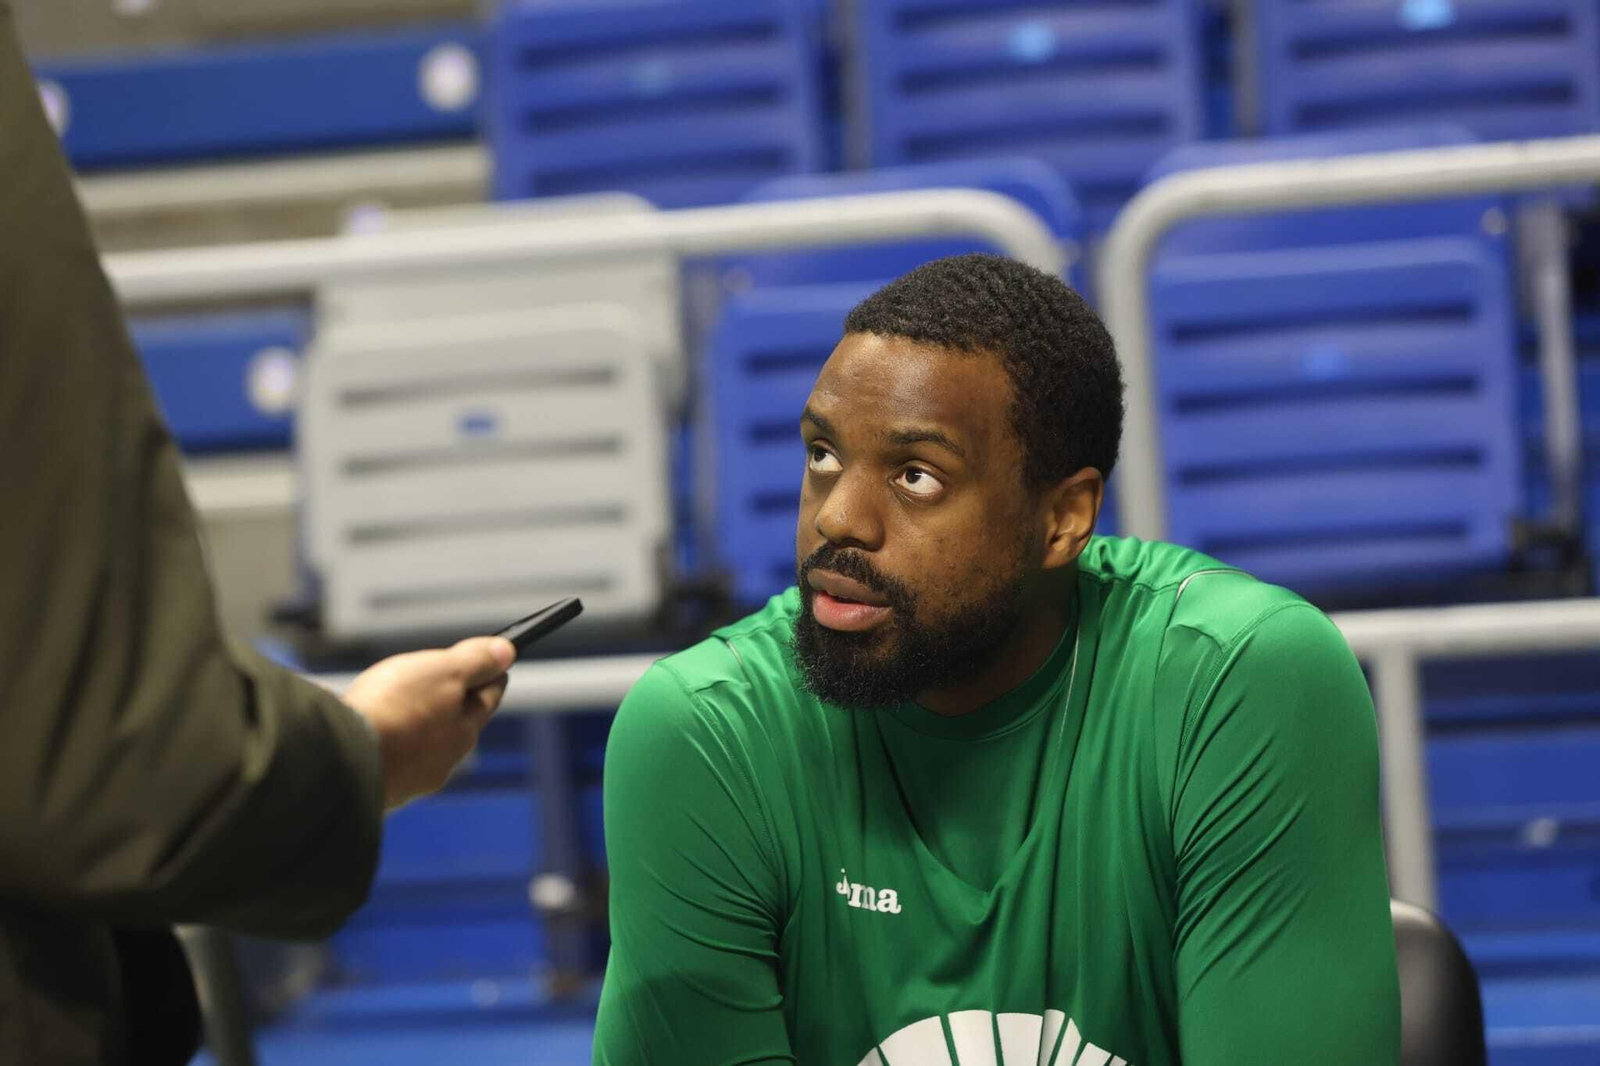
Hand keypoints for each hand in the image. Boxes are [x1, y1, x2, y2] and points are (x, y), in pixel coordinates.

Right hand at [342, 636, 515, 809]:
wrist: (341, 761)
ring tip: (403, 710)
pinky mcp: (379, 790)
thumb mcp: (442, 672)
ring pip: (425, 744)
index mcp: (465, 729)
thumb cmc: (395, 710)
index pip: (489, 696)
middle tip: (446, 683)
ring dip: (419, 727)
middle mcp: (444, 760)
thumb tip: (506, 651)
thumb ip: (475, 662)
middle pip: (458, 723)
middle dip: (455, 703)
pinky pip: (392, 760)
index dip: (490, 674)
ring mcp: (411, 779)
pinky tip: (376, 737)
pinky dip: (389, 746)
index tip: (493, 663)